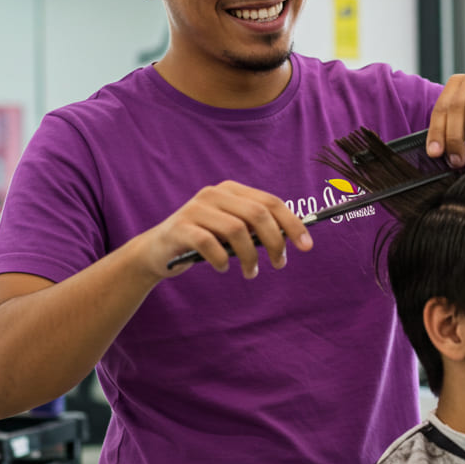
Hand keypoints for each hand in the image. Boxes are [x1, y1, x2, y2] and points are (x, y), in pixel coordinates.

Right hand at [142, 181, 312, 279]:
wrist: (157, 252)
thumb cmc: (203, 242)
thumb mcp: (232, 232)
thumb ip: (255, 229)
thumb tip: (292, 237)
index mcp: (231, 191)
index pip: (271, 202)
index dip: (292, 223)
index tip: (306, 246)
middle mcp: (214, 194)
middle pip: (257, 214)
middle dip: (275, 242)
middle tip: (279, 264)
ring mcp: (195, 209)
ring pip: (237, 230)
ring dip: (250, 256)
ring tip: (250, 272)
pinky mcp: (180, 228)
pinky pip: (209, 244)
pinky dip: (221, 260)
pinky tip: (223, 268)